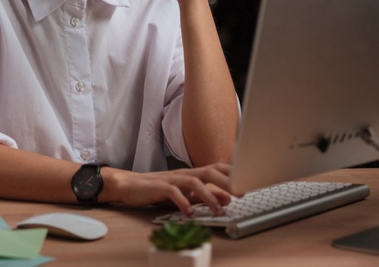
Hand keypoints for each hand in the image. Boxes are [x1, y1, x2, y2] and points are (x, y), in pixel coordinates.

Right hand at [102, 163, 233, 215]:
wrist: (130, 185)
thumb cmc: (158, 189)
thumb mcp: (185, 194)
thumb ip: (205, 196)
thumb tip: (227, 198)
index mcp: (192, 173)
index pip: (217, 168)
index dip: (233, 172)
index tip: (248, 181)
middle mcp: (184, 173)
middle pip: (210, 172)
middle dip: (228, 181)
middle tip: (242, 193)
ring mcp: (171, 178)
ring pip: (194, 181)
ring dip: (208, 196)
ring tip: (218, 210)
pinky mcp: (159, 186)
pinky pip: (174, 192)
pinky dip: (183, 201)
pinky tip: (189, 212)